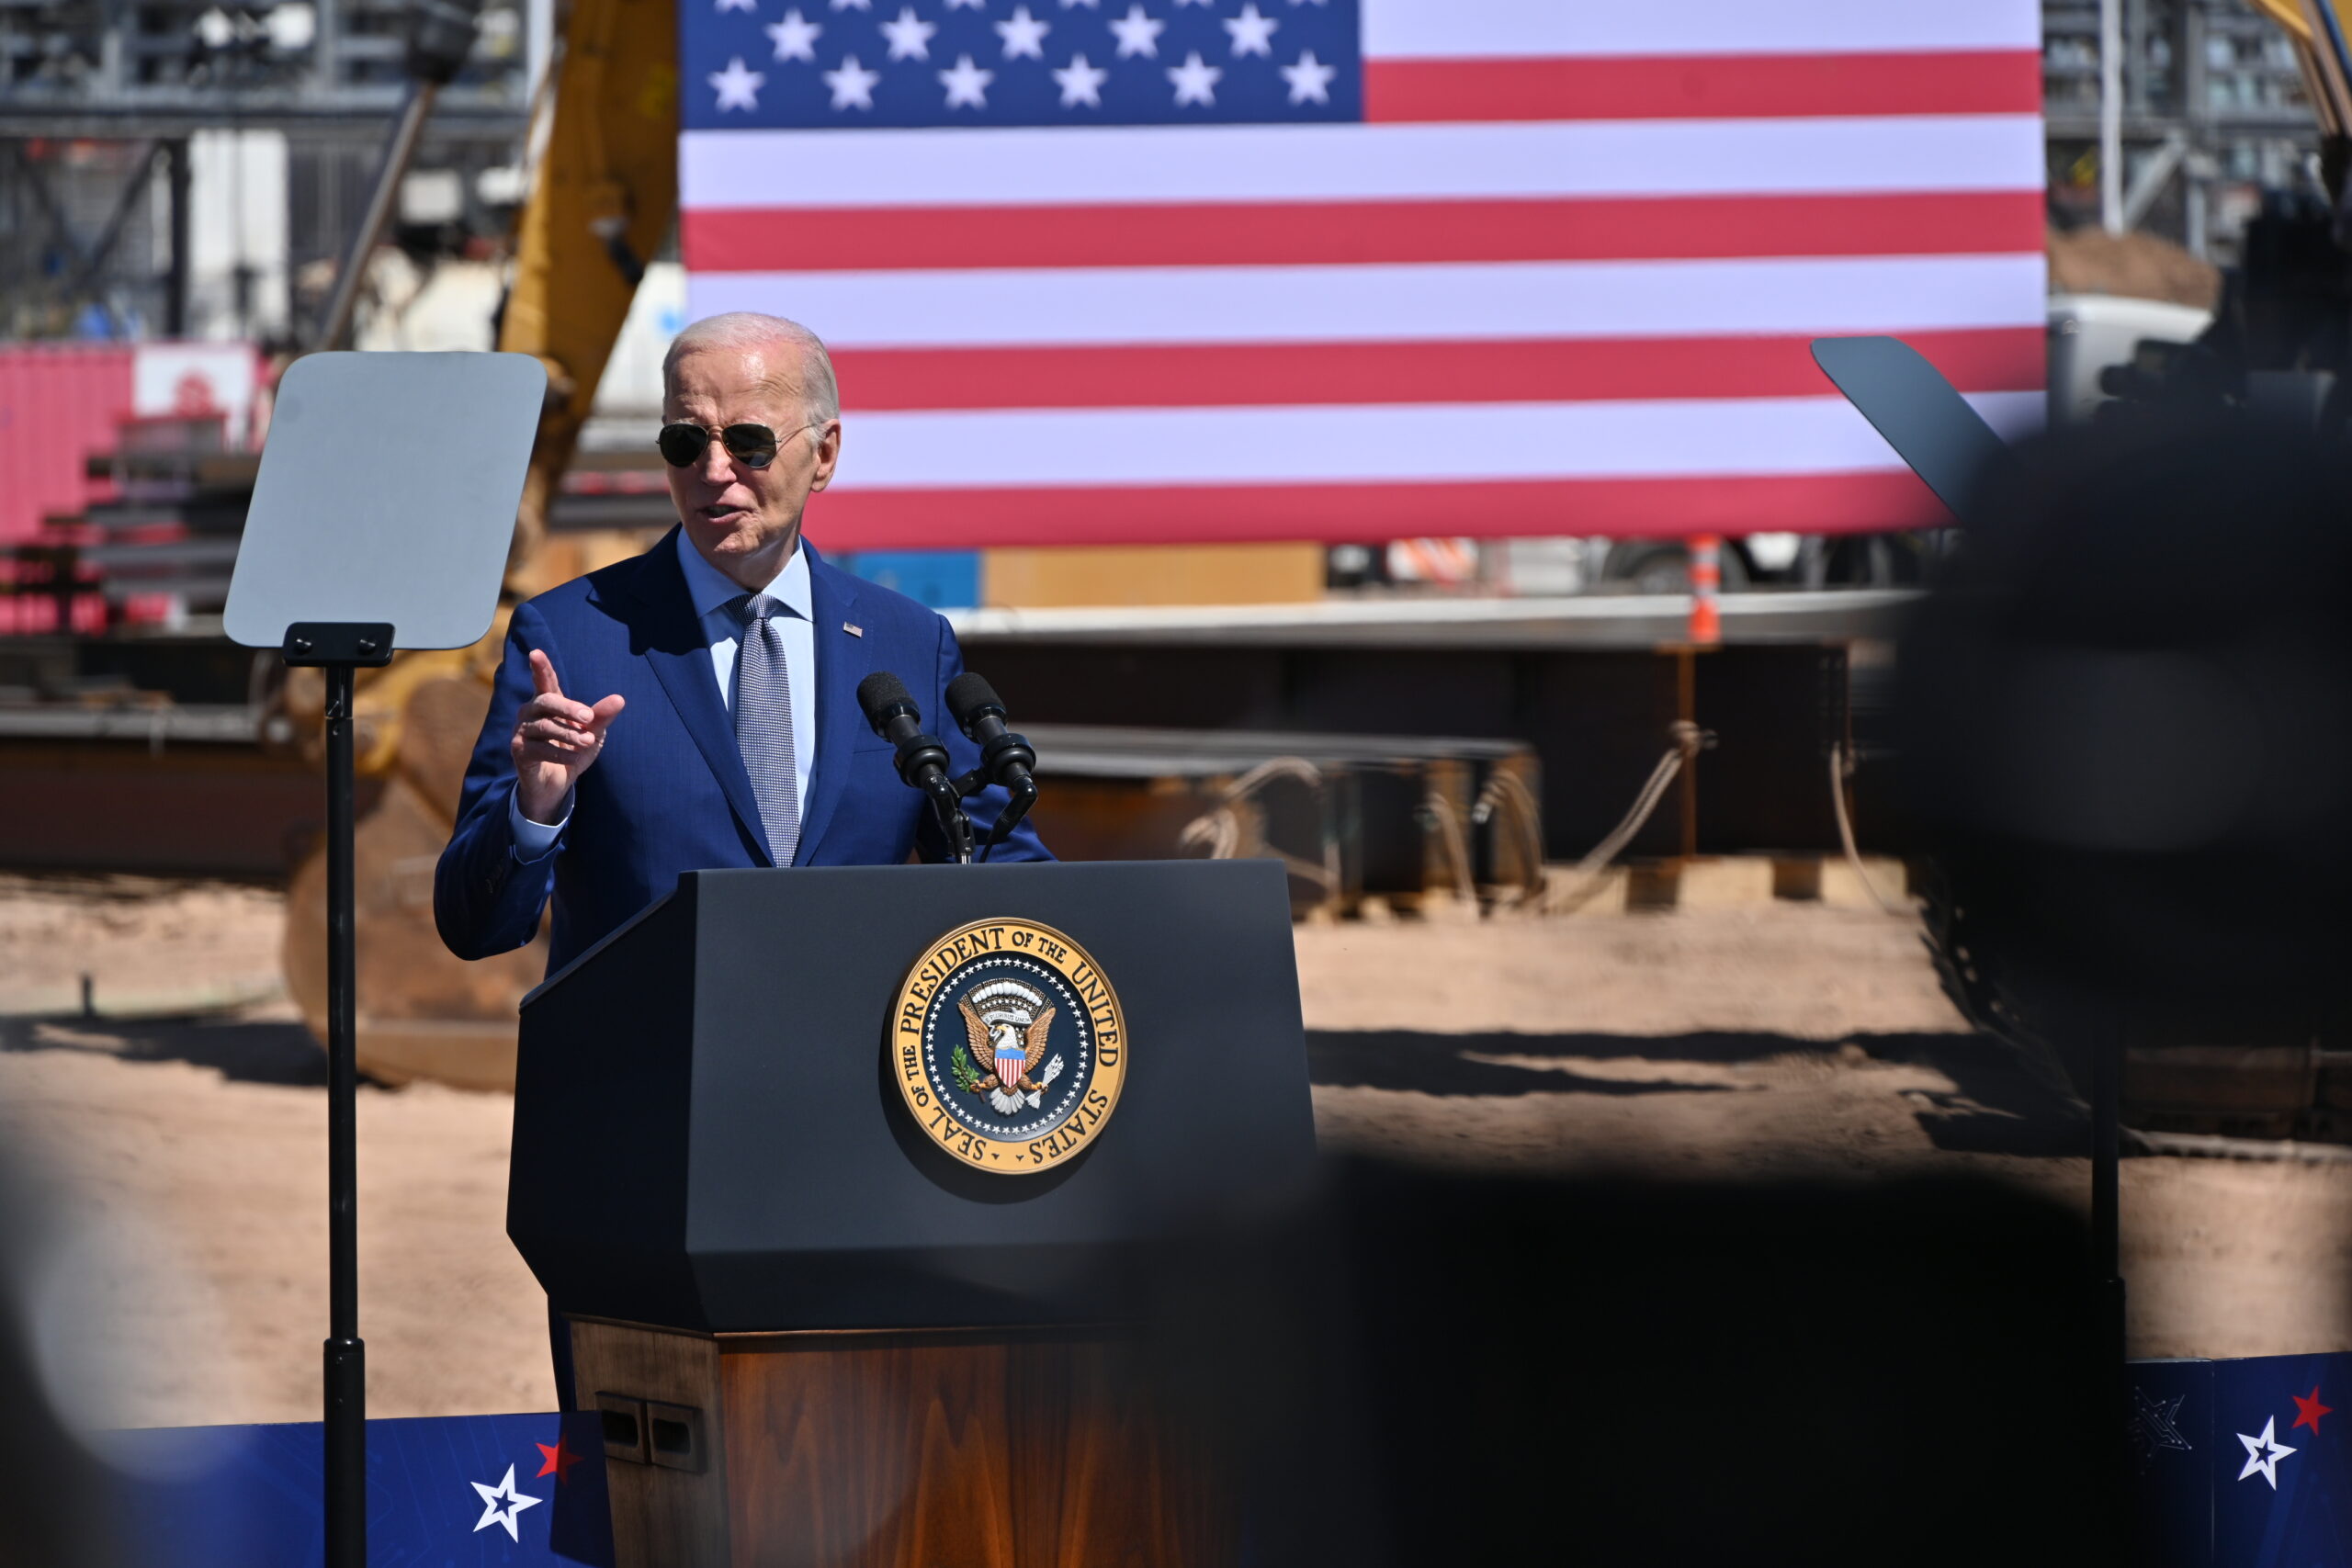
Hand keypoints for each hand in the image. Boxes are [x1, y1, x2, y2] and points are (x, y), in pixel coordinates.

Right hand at [511, 649, 624, 823]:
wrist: (556, 784)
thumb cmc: (572, 749)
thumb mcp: (592, 733)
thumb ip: (602, 716)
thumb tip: (620, 699)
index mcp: (548, 702)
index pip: (545, 681)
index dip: (541, 668)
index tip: (536, 653)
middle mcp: (530, 712)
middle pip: (546, 700)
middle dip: (568, 707)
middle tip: (588, 717)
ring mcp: (522, 731)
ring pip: (544, 726)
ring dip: (569, 734)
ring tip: (588, 741)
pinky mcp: (519, 751)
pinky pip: (540, 749)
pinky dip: (561, 753)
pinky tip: (575, 757)